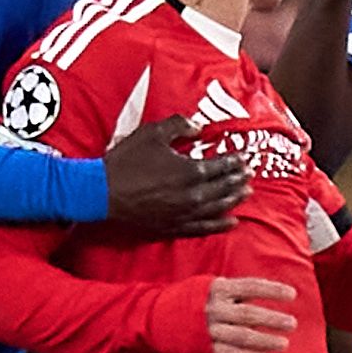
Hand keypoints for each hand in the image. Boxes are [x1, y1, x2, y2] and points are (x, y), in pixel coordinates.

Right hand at [104, 116, 247, 234]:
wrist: (102, 193)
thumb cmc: (126, 162)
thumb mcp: (152, 134)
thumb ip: (178, 125)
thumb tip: (197, 127)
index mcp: (191, 171)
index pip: (221, 166)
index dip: (234, 162)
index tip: (244, 159)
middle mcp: (193, 195)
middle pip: (224, 187)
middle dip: (239, 180)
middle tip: (250, 174)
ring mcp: (185, 214)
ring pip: (218, 208)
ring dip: (234, 200)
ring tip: (247, 193)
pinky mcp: (174, 227)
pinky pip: (204, 227)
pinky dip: (220, 224)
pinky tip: (231, 222)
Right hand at [202, 275, 295, 352]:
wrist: (162, 316)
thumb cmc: (200, 299)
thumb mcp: (217, 287)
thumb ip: (241, 291)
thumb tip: (277, 294)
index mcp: (219, 289)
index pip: (250, 287)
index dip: (272, 290)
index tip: (293, 294)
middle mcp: (214, 308)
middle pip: (247, 314)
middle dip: (272, 319)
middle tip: (292, 323)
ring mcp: (208, 328)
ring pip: (241, 336)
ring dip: (264, 340)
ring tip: (284, 344)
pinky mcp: (204, 346)